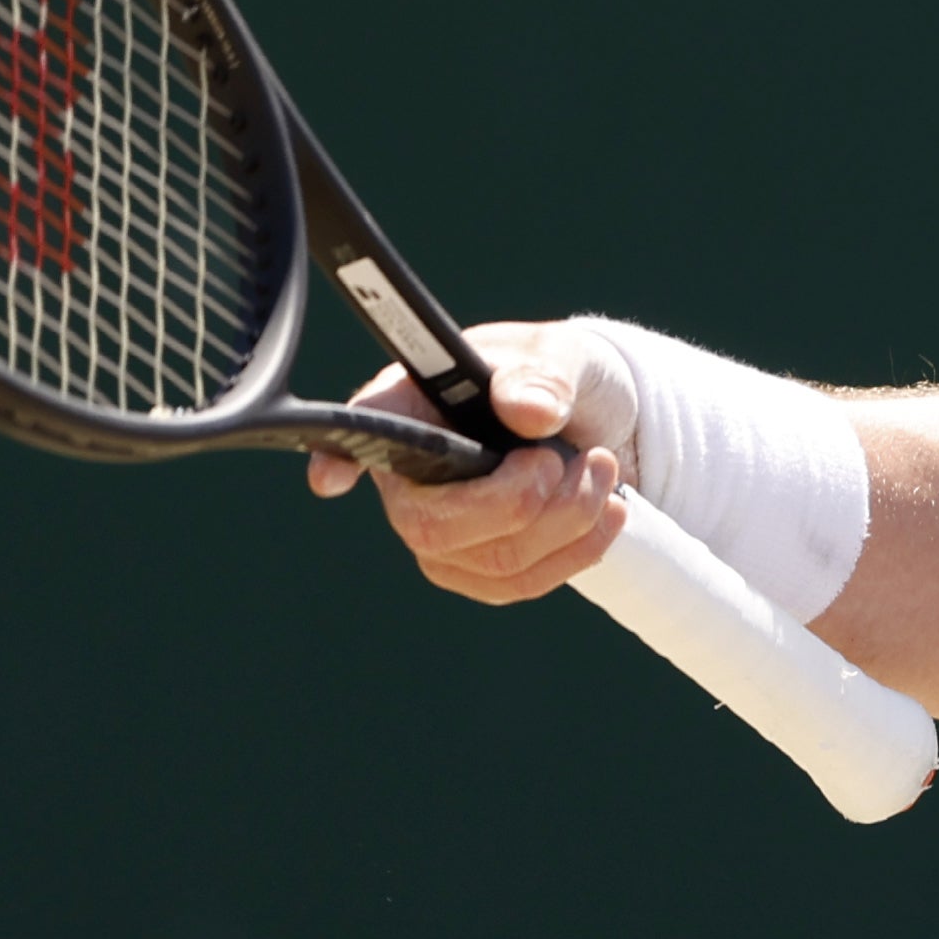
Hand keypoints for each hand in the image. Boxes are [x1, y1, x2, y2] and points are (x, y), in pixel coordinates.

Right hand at [303, 317, 636, 602]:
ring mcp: (440, 528)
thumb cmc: (558, 379)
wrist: (602, 425)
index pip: (362, 429)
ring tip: (602, 470)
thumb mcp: (560, 355)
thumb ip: (545, 374)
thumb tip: (527, 411)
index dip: (338, 458)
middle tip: (571, 459)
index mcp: (410, 405)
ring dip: (567, 520)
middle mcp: (409, 474)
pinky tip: (607, 513)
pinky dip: (577, 551)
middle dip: (521, 502)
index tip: (331, 479)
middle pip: (434, 524)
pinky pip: (519, 583)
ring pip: (491, 560)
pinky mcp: (477, 567)